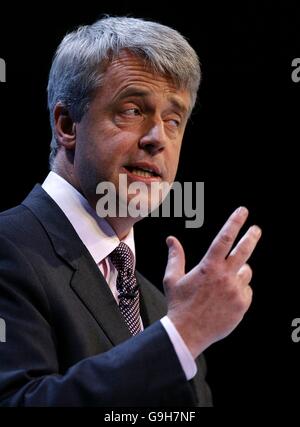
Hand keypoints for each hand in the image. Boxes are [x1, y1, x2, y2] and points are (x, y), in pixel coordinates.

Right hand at [163, 207, 261, 357]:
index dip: (234, 222)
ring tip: (226, 282)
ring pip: (245, 273)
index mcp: (208, 267)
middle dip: (251, 237)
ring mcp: (235, 291)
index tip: (243, 211)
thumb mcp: (172, 278)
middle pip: (244, 251)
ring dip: (239, 272)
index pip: (224, 238)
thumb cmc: (178, 304)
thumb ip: (175, 256)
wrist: (187, 333)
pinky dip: (240, 290)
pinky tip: (227, 298)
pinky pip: (246, 291)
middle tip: (256, 229)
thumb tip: (171, 239)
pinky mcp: (242, 305)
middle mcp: (225, 277)